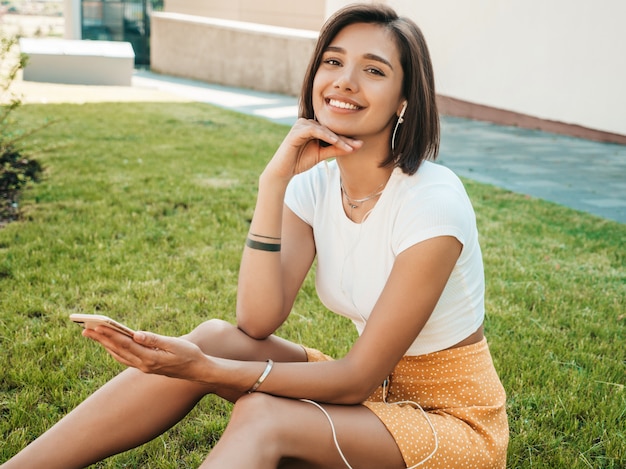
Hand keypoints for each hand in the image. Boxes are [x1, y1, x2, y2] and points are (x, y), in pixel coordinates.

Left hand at [83, 327, 207, 381]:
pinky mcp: (146, 367)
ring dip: (105, 345)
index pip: (125, 345)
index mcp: (150, 358)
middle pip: (117, 351)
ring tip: (93, 335)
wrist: (198, 371)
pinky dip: (114, 351)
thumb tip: (135, 334)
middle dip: (101, 339)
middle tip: (85, 329)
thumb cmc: (189, 354)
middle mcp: (144, 365)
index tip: (96, 326)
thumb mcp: (174, 344)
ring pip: (119, 355)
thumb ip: (154, 339)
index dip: (109, 335)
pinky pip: (125, 358)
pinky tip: (110, 345)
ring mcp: (144, 367)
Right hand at [264, 118, 362, 180]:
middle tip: (359, 145)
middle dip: (344, 138)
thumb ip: (336, 149)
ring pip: (324, 129)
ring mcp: (301, 125)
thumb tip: (354, 147)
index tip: (360, 145)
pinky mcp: (296, 131)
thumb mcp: (322, 154)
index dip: (346, 139)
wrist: (283, 171)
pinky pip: (314, 131)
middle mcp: (307, 123)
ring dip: (337, 138)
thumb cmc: (300, 161)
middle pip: (330, 129)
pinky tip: (336, 141)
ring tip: (349, 147)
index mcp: (313, 127)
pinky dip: (326, 136)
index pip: (332, 132)